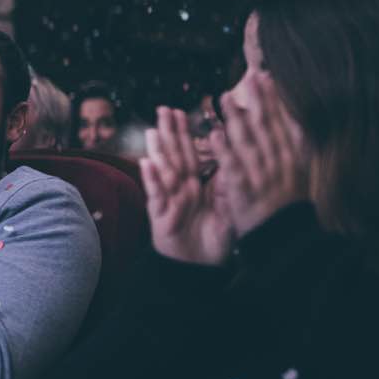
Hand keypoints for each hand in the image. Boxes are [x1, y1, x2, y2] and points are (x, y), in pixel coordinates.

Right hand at [141, 106, 234, 264]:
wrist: (200, 267)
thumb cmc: (212, 238)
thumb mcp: (227, 208)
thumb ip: (226, 184)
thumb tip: (231, 158)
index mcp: (196, 184)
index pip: (190, 154)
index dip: (185, 134)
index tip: (181, 112)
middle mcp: (180, 189)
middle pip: (174, 156)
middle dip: (170, 133)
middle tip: (164, 110)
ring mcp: (169, 201)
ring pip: (164, 172)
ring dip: (158, 151)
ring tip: (154, 131)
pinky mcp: (161, 216)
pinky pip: (157, 195)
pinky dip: (152, 179)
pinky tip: (147, 163)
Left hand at [211, 71, 309, 236]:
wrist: (286, 238)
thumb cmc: (289, 204)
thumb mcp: (299, 171)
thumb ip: (294, 145)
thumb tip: (294, 118)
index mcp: (292, 157)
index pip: (282, 122)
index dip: (273, 99)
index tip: (265, 76)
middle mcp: (278, 163)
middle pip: (267, 127)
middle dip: (257, 100)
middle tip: (247, 76)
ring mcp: (261, 176)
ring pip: (248, 143)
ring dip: (236, 119)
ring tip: (224, 97)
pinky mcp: (244, 191)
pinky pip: (232, 168)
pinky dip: (224, 150)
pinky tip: (214, 134)